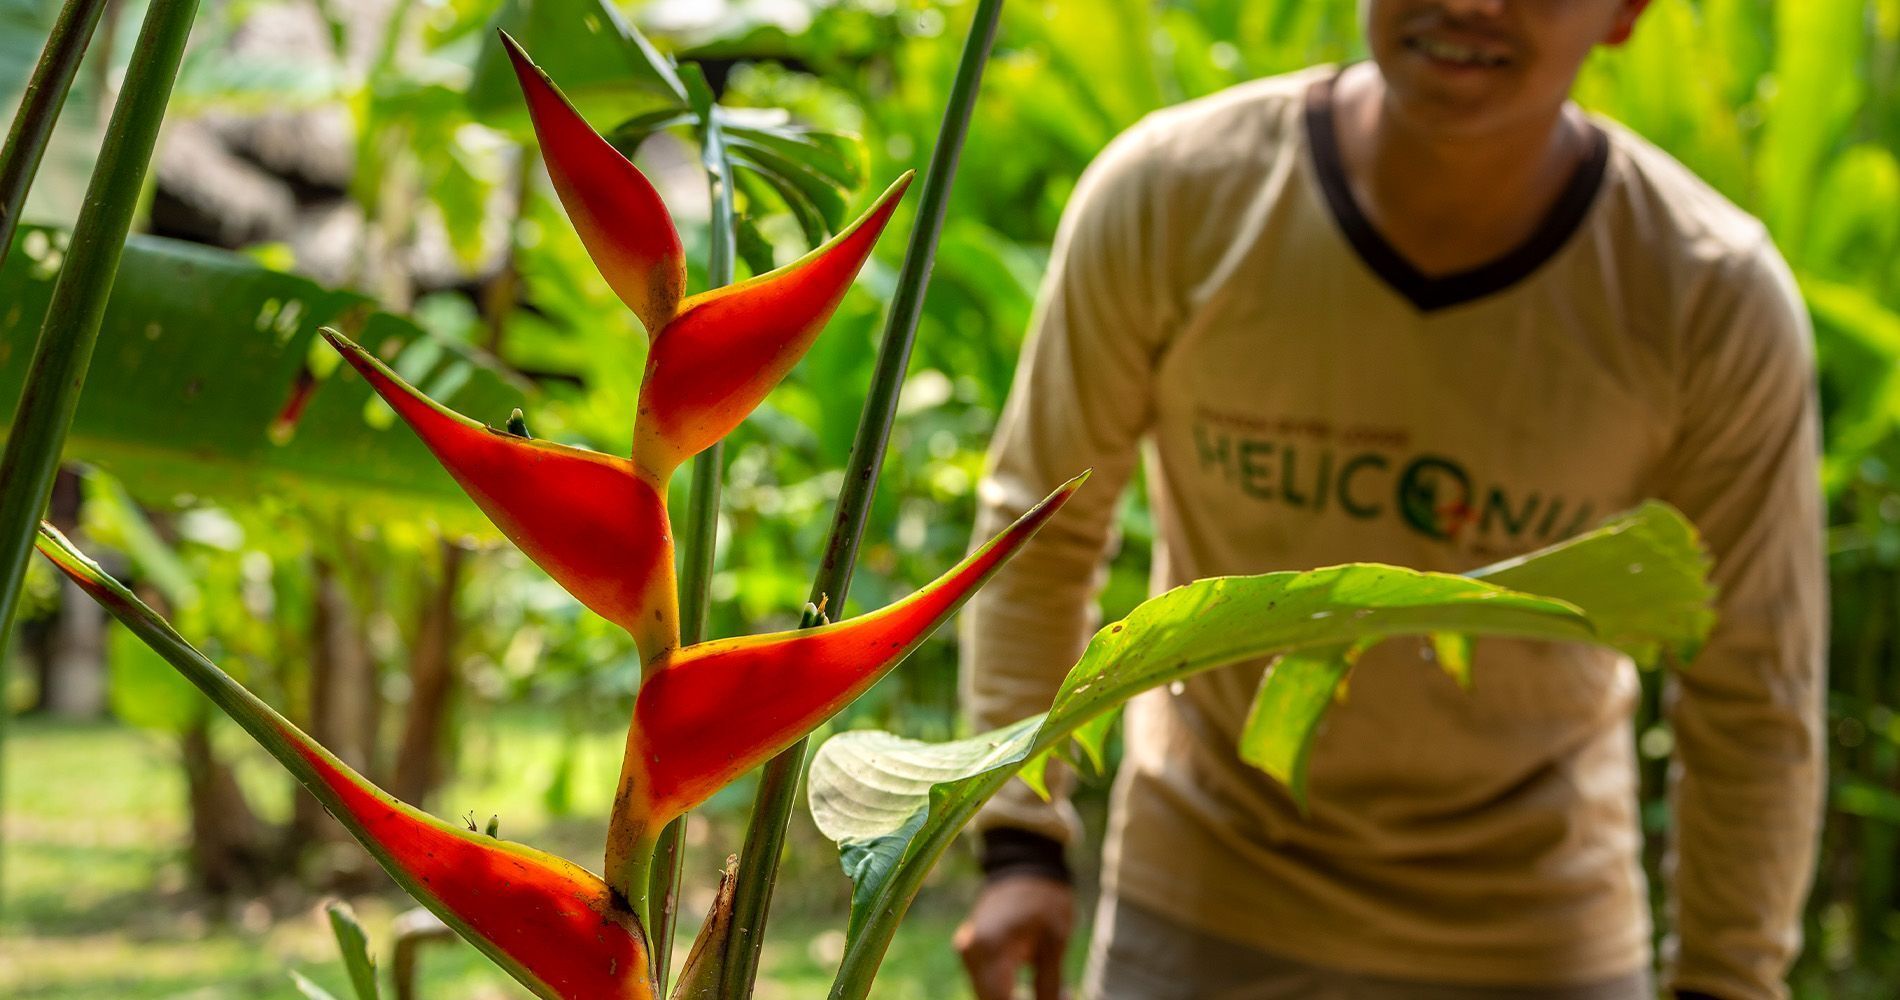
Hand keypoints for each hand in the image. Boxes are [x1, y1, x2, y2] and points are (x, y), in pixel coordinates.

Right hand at [954, 874, 1074, 999]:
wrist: (1025, 863)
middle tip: (1059, 998)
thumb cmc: (1044, 898)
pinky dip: (1007, 990)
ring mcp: (967, 950)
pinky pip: (986, 981)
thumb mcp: (1055, 942)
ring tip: (1054, 994)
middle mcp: (970, 952)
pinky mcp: (970, 950)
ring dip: (1013, 999)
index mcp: (990, 948)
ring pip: (988, 994)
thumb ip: (1049, 985)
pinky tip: (1033, 990)